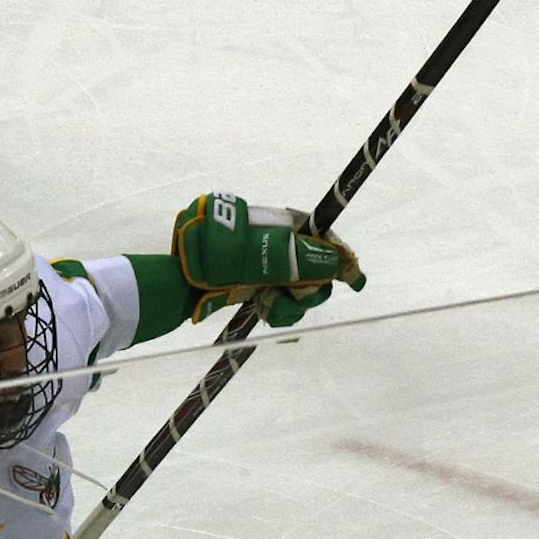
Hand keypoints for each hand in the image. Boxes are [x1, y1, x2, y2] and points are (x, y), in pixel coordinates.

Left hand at [171, 191, 365, 326]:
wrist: (184, 278)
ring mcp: (270, 268)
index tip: (353, 280)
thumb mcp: (270, 255)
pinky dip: (277, 310)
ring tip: (266, 305)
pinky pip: (283, 303)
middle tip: (287, 296)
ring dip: (289, 304)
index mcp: (287, 227)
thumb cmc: (223, 258)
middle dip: (308, 290)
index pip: (327, 241)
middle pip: (318, 272)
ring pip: (301, 292)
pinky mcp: (259, 287)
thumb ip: (310, 259)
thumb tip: (345, 263)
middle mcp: (282, 246)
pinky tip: (262, 310)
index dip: (341, 259)